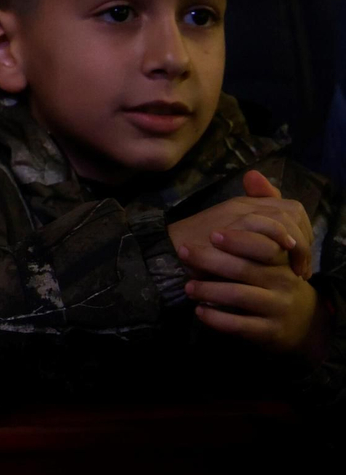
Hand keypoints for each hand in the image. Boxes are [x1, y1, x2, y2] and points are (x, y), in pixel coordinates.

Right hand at [168, 170, 312, 278]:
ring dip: (297, 245)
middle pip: (292, 211)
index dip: (302, 232)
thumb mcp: (231, 246)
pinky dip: (281, 240)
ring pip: (284, 218)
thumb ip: (253, 241)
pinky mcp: (234, 224)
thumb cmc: (197, 253)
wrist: (168, 253)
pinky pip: (269, 226)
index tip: (300, 257)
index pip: (289, 208)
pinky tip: (283, 254)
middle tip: (301, 267)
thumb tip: (282, 251)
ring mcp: (238, 213)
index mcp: (244, 205)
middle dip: (305, 240)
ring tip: (295, 269)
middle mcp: (244, 205)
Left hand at [184, 239, 329, 361]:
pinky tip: (200, 311)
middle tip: (184, 253)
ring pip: (238, 295)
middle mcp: (283, 284)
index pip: (263, 247)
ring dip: (208, 290)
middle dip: (209, 259)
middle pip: (243, 268)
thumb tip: (211, 232)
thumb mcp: (273, 267)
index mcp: (282, 264)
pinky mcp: (270, 331)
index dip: (237, 240)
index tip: (212, 234)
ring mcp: (278, 308)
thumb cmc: (276, 287)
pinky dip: (215, 318)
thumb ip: (252, 252)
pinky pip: (239, 325)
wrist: (305, 323)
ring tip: (188, 287)